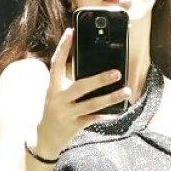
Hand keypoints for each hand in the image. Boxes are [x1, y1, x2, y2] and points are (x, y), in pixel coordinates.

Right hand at [36, 28, 130, 156]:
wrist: (45, 138)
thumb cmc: (55, 110)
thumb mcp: (56, 94)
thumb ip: (69, 82)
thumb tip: (93, 69)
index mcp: (52, 87)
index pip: (56, 63)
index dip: (63, 47)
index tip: (70, 31)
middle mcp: (58, 99)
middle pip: (80, 86)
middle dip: (99, 79)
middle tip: (117, 73)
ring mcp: (67, 114)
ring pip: (92, 104)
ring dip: (111, 98)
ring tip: (126, 91)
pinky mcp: (74, 126)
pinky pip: (93, 119)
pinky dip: (106, 115)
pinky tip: (118, 111)